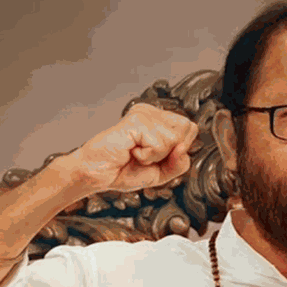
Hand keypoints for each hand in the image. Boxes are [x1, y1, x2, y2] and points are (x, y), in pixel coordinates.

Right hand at [58, 103, 196, 193]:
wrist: (96, 174)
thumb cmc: (121, 170)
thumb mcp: (161, 173)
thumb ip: (179, 163)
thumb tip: (184, 149)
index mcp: (158, 120)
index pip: (190, 128)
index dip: (180, 148)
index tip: (157, 156)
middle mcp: (152, 112)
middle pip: (187, 130)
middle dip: (170, 152)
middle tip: (146, 155)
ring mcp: (144, 113)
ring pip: (175, 139)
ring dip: (155, 156)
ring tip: (136, 153)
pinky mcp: (136, 120)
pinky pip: (160, 144)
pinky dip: (147, 156)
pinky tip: (131, 151)